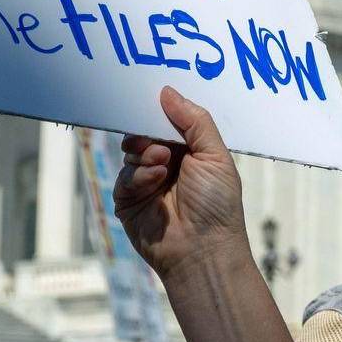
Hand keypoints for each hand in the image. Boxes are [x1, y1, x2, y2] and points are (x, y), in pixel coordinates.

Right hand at [115, 87, 248, 277]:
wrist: (202, 249)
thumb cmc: (217, 204)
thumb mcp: (214, 155)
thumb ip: (194, 120)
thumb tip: (167, 91)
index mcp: (190, 152)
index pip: (169, 123)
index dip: (161, 112)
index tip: (153, 98)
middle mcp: (167, 165)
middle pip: (145, 134)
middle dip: (148, 132)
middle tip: (159, 139)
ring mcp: (146, 183)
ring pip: (131, 152)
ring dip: (145, 153)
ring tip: (163, 163)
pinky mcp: (128, 201)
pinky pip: (123, 176)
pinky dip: (137, 174)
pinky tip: (154, 180)